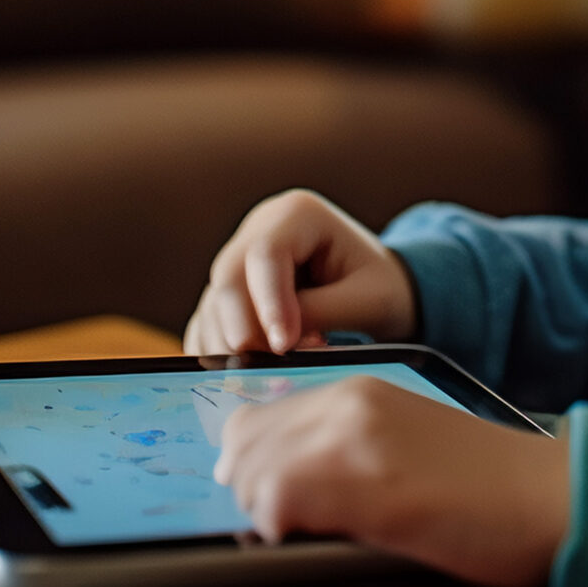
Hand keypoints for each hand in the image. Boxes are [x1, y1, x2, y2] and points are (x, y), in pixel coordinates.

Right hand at [183, 189, 417, 356]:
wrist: (377, 294)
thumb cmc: (380, 290)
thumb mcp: (368, 300)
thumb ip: (322, 312)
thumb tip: (274, 342)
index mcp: (299, 214)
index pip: (267, 253)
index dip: (269, 301)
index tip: (284, 345)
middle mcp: (260, 229)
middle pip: (228, 277)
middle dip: (243, 328)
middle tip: (269, 369)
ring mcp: (238, 259)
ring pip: (213, 305)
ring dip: (233, 347)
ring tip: (275, 372)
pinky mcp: (227, 294)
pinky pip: (207, 325)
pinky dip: (222, 353)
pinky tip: (254, 372)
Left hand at [214, 376, 568, 586]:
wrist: (549, 496)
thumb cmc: (485, 485)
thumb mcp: (404, 443)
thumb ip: (345, 444)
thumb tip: (276, 485)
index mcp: (361, 388)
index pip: (256, 416)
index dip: (254, 464)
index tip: (272, 500)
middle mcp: (350, 402)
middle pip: (243, 443)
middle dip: (252, 489)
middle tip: (292, 525)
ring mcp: (356, 437)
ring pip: (252, 474)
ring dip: (269, 513)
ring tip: (317, 533)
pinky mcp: (367, 482)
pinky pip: (278, 504)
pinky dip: (286, 531)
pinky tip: (332, 538)